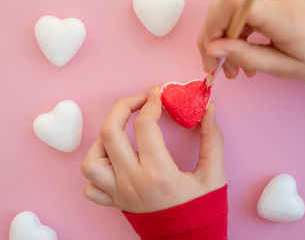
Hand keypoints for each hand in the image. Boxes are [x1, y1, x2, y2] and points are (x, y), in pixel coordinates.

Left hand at [81, 87, 225, 212]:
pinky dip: (97, 170)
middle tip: (137, 102)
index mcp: (159, 173)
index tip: (157, 94)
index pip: (145, 125)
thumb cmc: (202, 209)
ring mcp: (119, 193)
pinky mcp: (114, 202)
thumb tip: (209, 109)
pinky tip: (113, 162)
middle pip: (110, 132)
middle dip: (122, 107)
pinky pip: (90, 187)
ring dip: (103, 140)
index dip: (152, 102)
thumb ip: (212, 139)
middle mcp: (133, 181)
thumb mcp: (213, 175)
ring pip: (92, 159)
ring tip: (123, 135)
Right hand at [198, 0, 304, 80]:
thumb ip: (246, 56)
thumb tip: (212, 49)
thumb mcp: (282, 67)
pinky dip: (233, 35)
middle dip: (211, 38)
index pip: (233, 3)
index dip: (213, 24)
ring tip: (232, 68)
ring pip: (228, 12)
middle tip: (215, 67)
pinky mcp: (270, 0)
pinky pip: (240, 14)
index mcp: (281, 15)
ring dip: (221, 40)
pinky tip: (240, 54)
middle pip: (223, 8)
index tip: (212, 51)